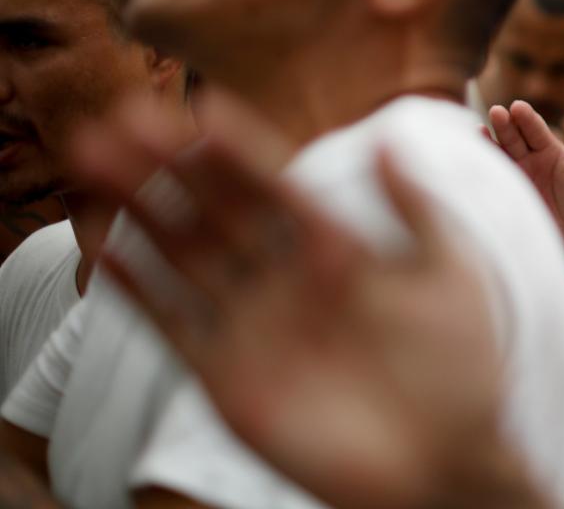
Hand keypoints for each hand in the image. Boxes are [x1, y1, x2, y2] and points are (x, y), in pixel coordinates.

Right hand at [75, 92, 548, 508]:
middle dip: (170, 164)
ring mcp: (254, 325)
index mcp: (336, 248)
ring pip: (184, 254)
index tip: (201, 109)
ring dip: (140, 208)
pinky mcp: (229, 378)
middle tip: (123, 114)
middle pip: (216, 210)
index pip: (275, 186)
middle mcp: (286, 280)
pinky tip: (108, 248)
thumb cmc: (463, 366)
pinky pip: (173, 325)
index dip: (237, 149)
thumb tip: (392, 139)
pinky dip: (139, 288)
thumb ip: (418, 208)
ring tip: (95, 157)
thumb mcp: (451, 273)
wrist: (447, 461)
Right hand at [489, 101, 563, 252]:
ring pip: (498, 155)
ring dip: (488, 142)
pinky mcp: (504, 197)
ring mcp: (514, 178)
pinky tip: (472, 158)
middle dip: (504, 125)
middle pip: (513, 137)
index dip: (526, 118)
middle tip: (497, 112)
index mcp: (549, 150)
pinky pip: (491, 181)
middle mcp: (528, 160)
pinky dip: (481, 168)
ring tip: (478, 130)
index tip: (518, 107)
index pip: (535, 129)